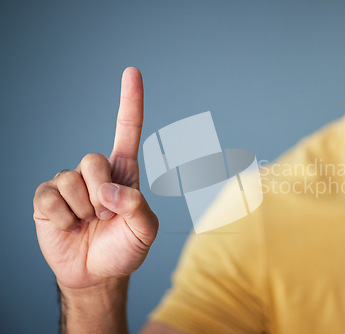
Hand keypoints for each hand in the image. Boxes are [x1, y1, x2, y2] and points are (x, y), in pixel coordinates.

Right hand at [33, 67, 158, 289]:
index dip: (130, 101)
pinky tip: (70, 226)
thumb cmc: (124, 247)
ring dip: (83, 210)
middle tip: (105, 216)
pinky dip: (63, 218)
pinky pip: (50, 197)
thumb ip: (137, 207)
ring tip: (89, 223)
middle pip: (93, 158)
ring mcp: (69, 184)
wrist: (97, 273)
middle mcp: (95, 172)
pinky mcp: (48, 199)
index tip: (132, 71)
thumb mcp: (145, 230)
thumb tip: (108, 190)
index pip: (127, 130)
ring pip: (71, 179)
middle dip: (101, 193)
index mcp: (123, 173)